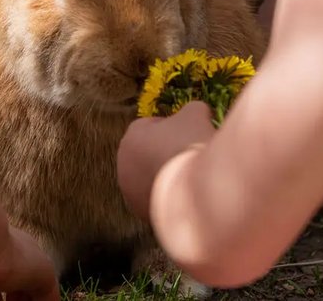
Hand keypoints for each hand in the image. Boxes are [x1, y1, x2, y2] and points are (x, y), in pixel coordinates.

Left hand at [118, 101, 214, 219]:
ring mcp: (131, 192)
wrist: (195, 189)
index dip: (171, 128)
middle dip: (165, 153)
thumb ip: (192, 109)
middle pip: (147, 154)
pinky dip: (170, 197)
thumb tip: (198, 112)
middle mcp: (123, 165)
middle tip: (189, 156)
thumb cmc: (189, 145)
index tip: (188, 134)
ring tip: (190, 177)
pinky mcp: (143, 213)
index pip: (150, 126)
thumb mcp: (195, 114)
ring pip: (151, 179)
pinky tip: (188, 194)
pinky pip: (158, 200)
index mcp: (131, 137)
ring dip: (167, 176)